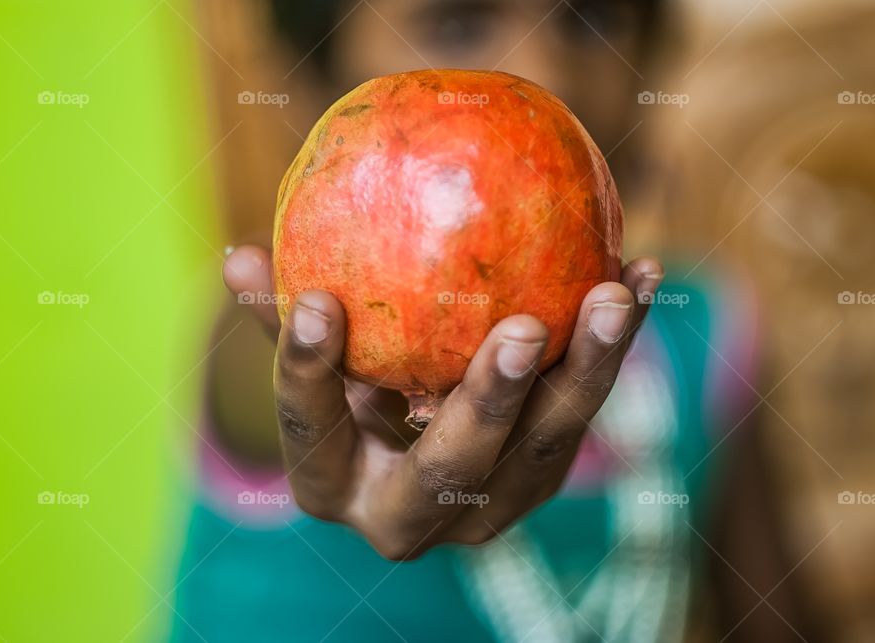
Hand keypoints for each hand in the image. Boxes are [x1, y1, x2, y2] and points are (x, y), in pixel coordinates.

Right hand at [223, 245, 662, 559]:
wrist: (407, 460)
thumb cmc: (345, 398)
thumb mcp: (313, 367)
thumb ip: (284, 321)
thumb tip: (235, 256)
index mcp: (334, 486)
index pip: (312, 434)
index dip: (308, 374)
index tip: (319, 301)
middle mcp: (412, 515)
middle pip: (452, 468)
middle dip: (488, 404)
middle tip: (521, 327)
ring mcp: (488, 506)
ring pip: (544, 443)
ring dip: (587, 368)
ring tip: (613, 291)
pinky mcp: (541, 476)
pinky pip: (584, 408)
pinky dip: (613, 346)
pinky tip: (639, 276)